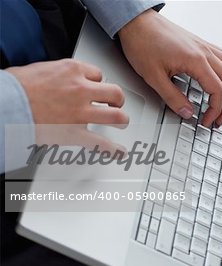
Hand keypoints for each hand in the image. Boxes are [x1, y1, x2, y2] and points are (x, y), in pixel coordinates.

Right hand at [6, 59, 127, 152]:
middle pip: (114, 93)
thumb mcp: (41, 70)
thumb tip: (62, 81)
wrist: (4, 106)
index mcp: (71, 70)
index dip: (98, 82)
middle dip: (117, 100)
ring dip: (121, 120)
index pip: (98, 74)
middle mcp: (80, 90)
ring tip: (122, 123)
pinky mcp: (74, 133)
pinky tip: (118, 152)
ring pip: (115, 116)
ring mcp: (80, 113)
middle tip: (116, 104)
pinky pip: (100, 144)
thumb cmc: (15, 89)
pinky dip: (112, 150)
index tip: (97, 87)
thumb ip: (59, 75)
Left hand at [118, 9, 221, 126]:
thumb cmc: (143, 42)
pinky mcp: (201, 44)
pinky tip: (220, 81)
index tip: (207, 121)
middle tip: (219, 119)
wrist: (137, 22)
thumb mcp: (153, 77)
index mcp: (196, 60)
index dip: (215, 111)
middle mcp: (205, 52)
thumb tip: (187, 113)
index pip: (218, 91)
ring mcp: (205, 46)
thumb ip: (173, 98)